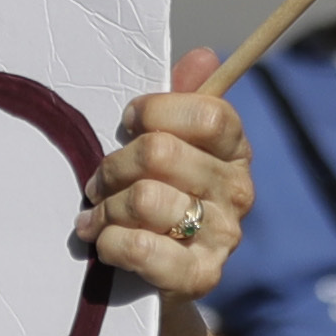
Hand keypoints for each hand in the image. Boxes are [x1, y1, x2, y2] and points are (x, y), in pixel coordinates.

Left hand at [74, 49, 251, 302]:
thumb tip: (203, 57)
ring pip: (144, 198)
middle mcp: (238, 190)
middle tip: (97, 181)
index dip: (157, 111)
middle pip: (162, 153)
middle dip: (114, 165)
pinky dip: (111, 243)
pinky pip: (143, 248)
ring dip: (106, 208)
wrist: (157, 278)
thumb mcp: (166, 144)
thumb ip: (180, 100)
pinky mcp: (201, 275)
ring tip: (96, 217)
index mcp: (234, 149)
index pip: (209, 113)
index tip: (128, 123)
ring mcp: (224, 235)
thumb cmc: (156, 196)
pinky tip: (105, 243)